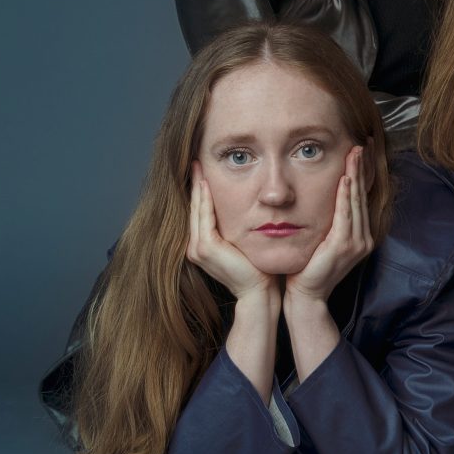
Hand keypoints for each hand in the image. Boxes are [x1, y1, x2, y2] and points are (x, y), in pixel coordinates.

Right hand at [187, 166, 279, 302]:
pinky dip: (204, 197)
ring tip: (198, 165)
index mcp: (202, 247)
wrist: (259, 292)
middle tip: (196, 161)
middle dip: (195, 183)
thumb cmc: (257, 269)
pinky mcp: (206, 247)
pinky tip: (207, 182)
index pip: (199, 212)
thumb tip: (242, 209)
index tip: (201, 170)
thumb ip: (235, 228)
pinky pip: (204, 215)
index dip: (199, 191)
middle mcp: (194, 248)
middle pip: (194, 207)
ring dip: (198, 186)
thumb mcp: (242, 243)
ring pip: (197, 209)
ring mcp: (197, 249)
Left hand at [285, 146, 373, 306]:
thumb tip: (323, 196)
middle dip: (362, 167)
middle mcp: (363, 238)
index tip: (360, 150)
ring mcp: (356, 243)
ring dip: (356, 174)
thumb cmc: (308, 268)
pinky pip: (345, 214)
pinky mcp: (344, 246)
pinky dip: (345, 195)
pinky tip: (345, 178)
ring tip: (355, 153)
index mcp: (359, 235)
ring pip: (356, 200)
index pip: (362, 197)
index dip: (362, 172)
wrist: (306, 295)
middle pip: (363, 194)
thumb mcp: (320, 239)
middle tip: (362, 143)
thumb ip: (327, 220)